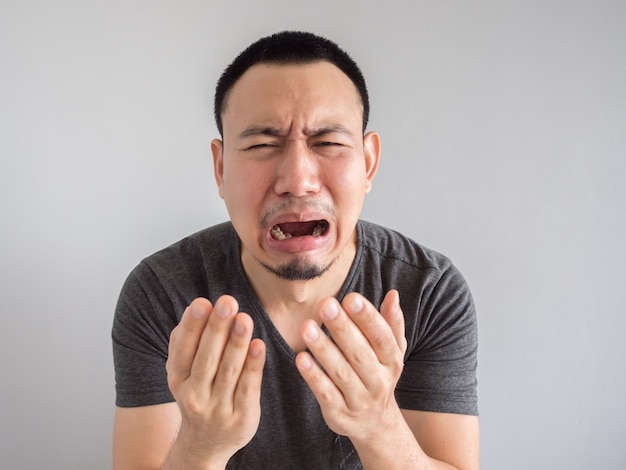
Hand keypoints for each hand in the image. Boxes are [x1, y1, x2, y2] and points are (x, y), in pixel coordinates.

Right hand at [165, 296, 265, 466]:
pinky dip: (253, 365)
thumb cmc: (198, 394)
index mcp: (178, 379)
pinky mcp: (242, 418)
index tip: (202, 302)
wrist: (206, 444)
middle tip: (227, 302)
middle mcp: (195, 395)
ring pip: (228, 371)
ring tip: (244, 318)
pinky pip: (248, 387)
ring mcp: (218, 409)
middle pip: (207, 358)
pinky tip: (259, 345)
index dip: (192, 326)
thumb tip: (193, 309)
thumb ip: (184, 342)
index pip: (183, 349)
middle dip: (217, 328)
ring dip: (237, 343)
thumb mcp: (183, 373)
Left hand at [295, 290, 406, 441]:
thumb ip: (391, 323)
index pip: (381, 337)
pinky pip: (326, 393)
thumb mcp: (392, 351)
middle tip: (325, 305)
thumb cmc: (379, 375)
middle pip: (360, 353)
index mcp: (392, 361)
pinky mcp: (339, 413)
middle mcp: (378, 381)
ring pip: (341, 373)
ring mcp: (359, 399)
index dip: (367, 317)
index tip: (351, 298)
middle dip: (342, 328)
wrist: (376, 424)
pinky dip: (313, 376)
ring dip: (323, 349)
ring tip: (307, 327)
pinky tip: (301, 358)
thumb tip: (393, 295)